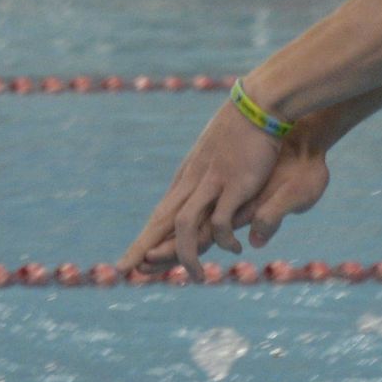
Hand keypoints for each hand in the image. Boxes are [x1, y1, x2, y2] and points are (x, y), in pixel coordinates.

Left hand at [125, 100, 329, 270]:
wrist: (259, 104)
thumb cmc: (242, 127)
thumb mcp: (216, 154)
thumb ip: (209, 175)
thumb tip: (206, 189)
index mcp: (187, 178)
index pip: (160, 214)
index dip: (143, 238)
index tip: (128, 259)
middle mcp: (192, 182)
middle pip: (161, 221)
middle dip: (141, 248)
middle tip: (122, 271)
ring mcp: (211, 183)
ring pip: (185, 225)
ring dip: (185, 255)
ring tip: (197, 277)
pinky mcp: (234, 184)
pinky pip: (221, 219)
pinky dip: (223, 239)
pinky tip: (234, 250)